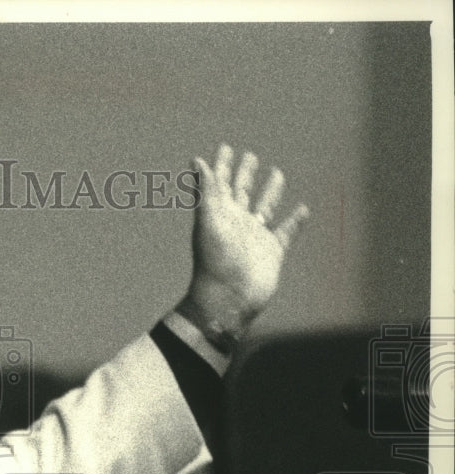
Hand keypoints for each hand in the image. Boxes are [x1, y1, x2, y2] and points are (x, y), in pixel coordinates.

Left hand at [180, 144, 309, 348]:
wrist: (228, 299)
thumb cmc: (215, 261)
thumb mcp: (209, 221)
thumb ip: (206, 191)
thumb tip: (197, 161)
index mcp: (219, 214)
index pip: (221, 183)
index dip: (222, 165)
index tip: (226, 147)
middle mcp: (237, 223)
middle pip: (242, 192)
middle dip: (245, 174)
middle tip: (249, 156)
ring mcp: (255, 237)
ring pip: (265, 208)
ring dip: (270, 191)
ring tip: (277, 173)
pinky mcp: (272, 252)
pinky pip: (286, 232)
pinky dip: (294, 221)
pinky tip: (302, 209)